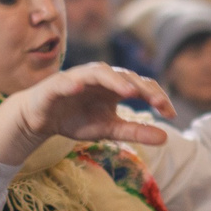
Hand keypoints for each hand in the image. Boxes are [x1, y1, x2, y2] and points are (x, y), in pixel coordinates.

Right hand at [0, 64, 174, 164]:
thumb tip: (165, 138)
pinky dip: (72, 82)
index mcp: (114, 87)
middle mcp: (99, 78)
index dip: (157, 96)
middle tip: (157, 102)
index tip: (170, 113)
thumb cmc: (76, 119)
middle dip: (141, 87)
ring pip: (98, 72)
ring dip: (113, 79)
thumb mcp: (108, 129)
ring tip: (128, 90)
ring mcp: (77, 78)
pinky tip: (80, 86)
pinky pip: (65, 81)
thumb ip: (134, 131)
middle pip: (124, 75)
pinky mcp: (55, 85)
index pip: (140, 85)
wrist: (40, 120)